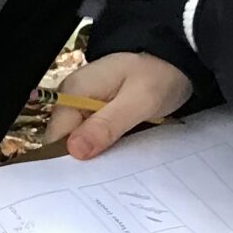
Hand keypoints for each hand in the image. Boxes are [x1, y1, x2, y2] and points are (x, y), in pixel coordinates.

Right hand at [46, 52, 192, 159]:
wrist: (176, 60)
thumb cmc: (160, 74)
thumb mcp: (140, 101)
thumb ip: (107, 125)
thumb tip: (74, 150)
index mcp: (74, 91)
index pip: (56, 136)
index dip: (71, 157)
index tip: (94, 172)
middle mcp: (71, 98)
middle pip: (65, 140)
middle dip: (85, 157)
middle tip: (113, 167)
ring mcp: (82, 105)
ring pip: (79, 141)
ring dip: (98, 153)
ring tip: (121, 159)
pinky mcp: (95, 112)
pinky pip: (92, 136)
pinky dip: (106, 145)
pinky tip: (122, 149)